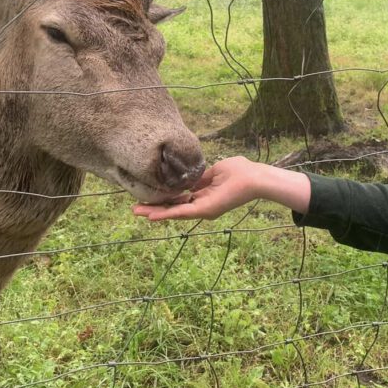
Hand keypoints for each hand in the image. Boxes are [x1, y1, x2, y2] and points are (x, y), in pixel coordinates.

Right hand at [132, 156, 261, 221]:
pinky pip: (183, 213)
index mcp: (203, 195)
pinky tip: (152, 216)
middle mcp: (201, 205)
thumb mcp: (214, 170)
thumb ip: (199, 176)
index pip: (179, 198)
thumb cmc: (239, 171)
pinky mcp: (205, 210)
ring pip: (174, 212)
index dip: (163, 198)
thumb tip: (187, 177)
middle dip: (154, 208)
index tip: (147, 196)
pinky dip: (167, 214)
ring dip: (155, 213)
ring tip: (137, 212)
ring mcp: (203, 209)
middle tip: (134, 209)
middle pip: (173, 208)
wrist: (253, 178)